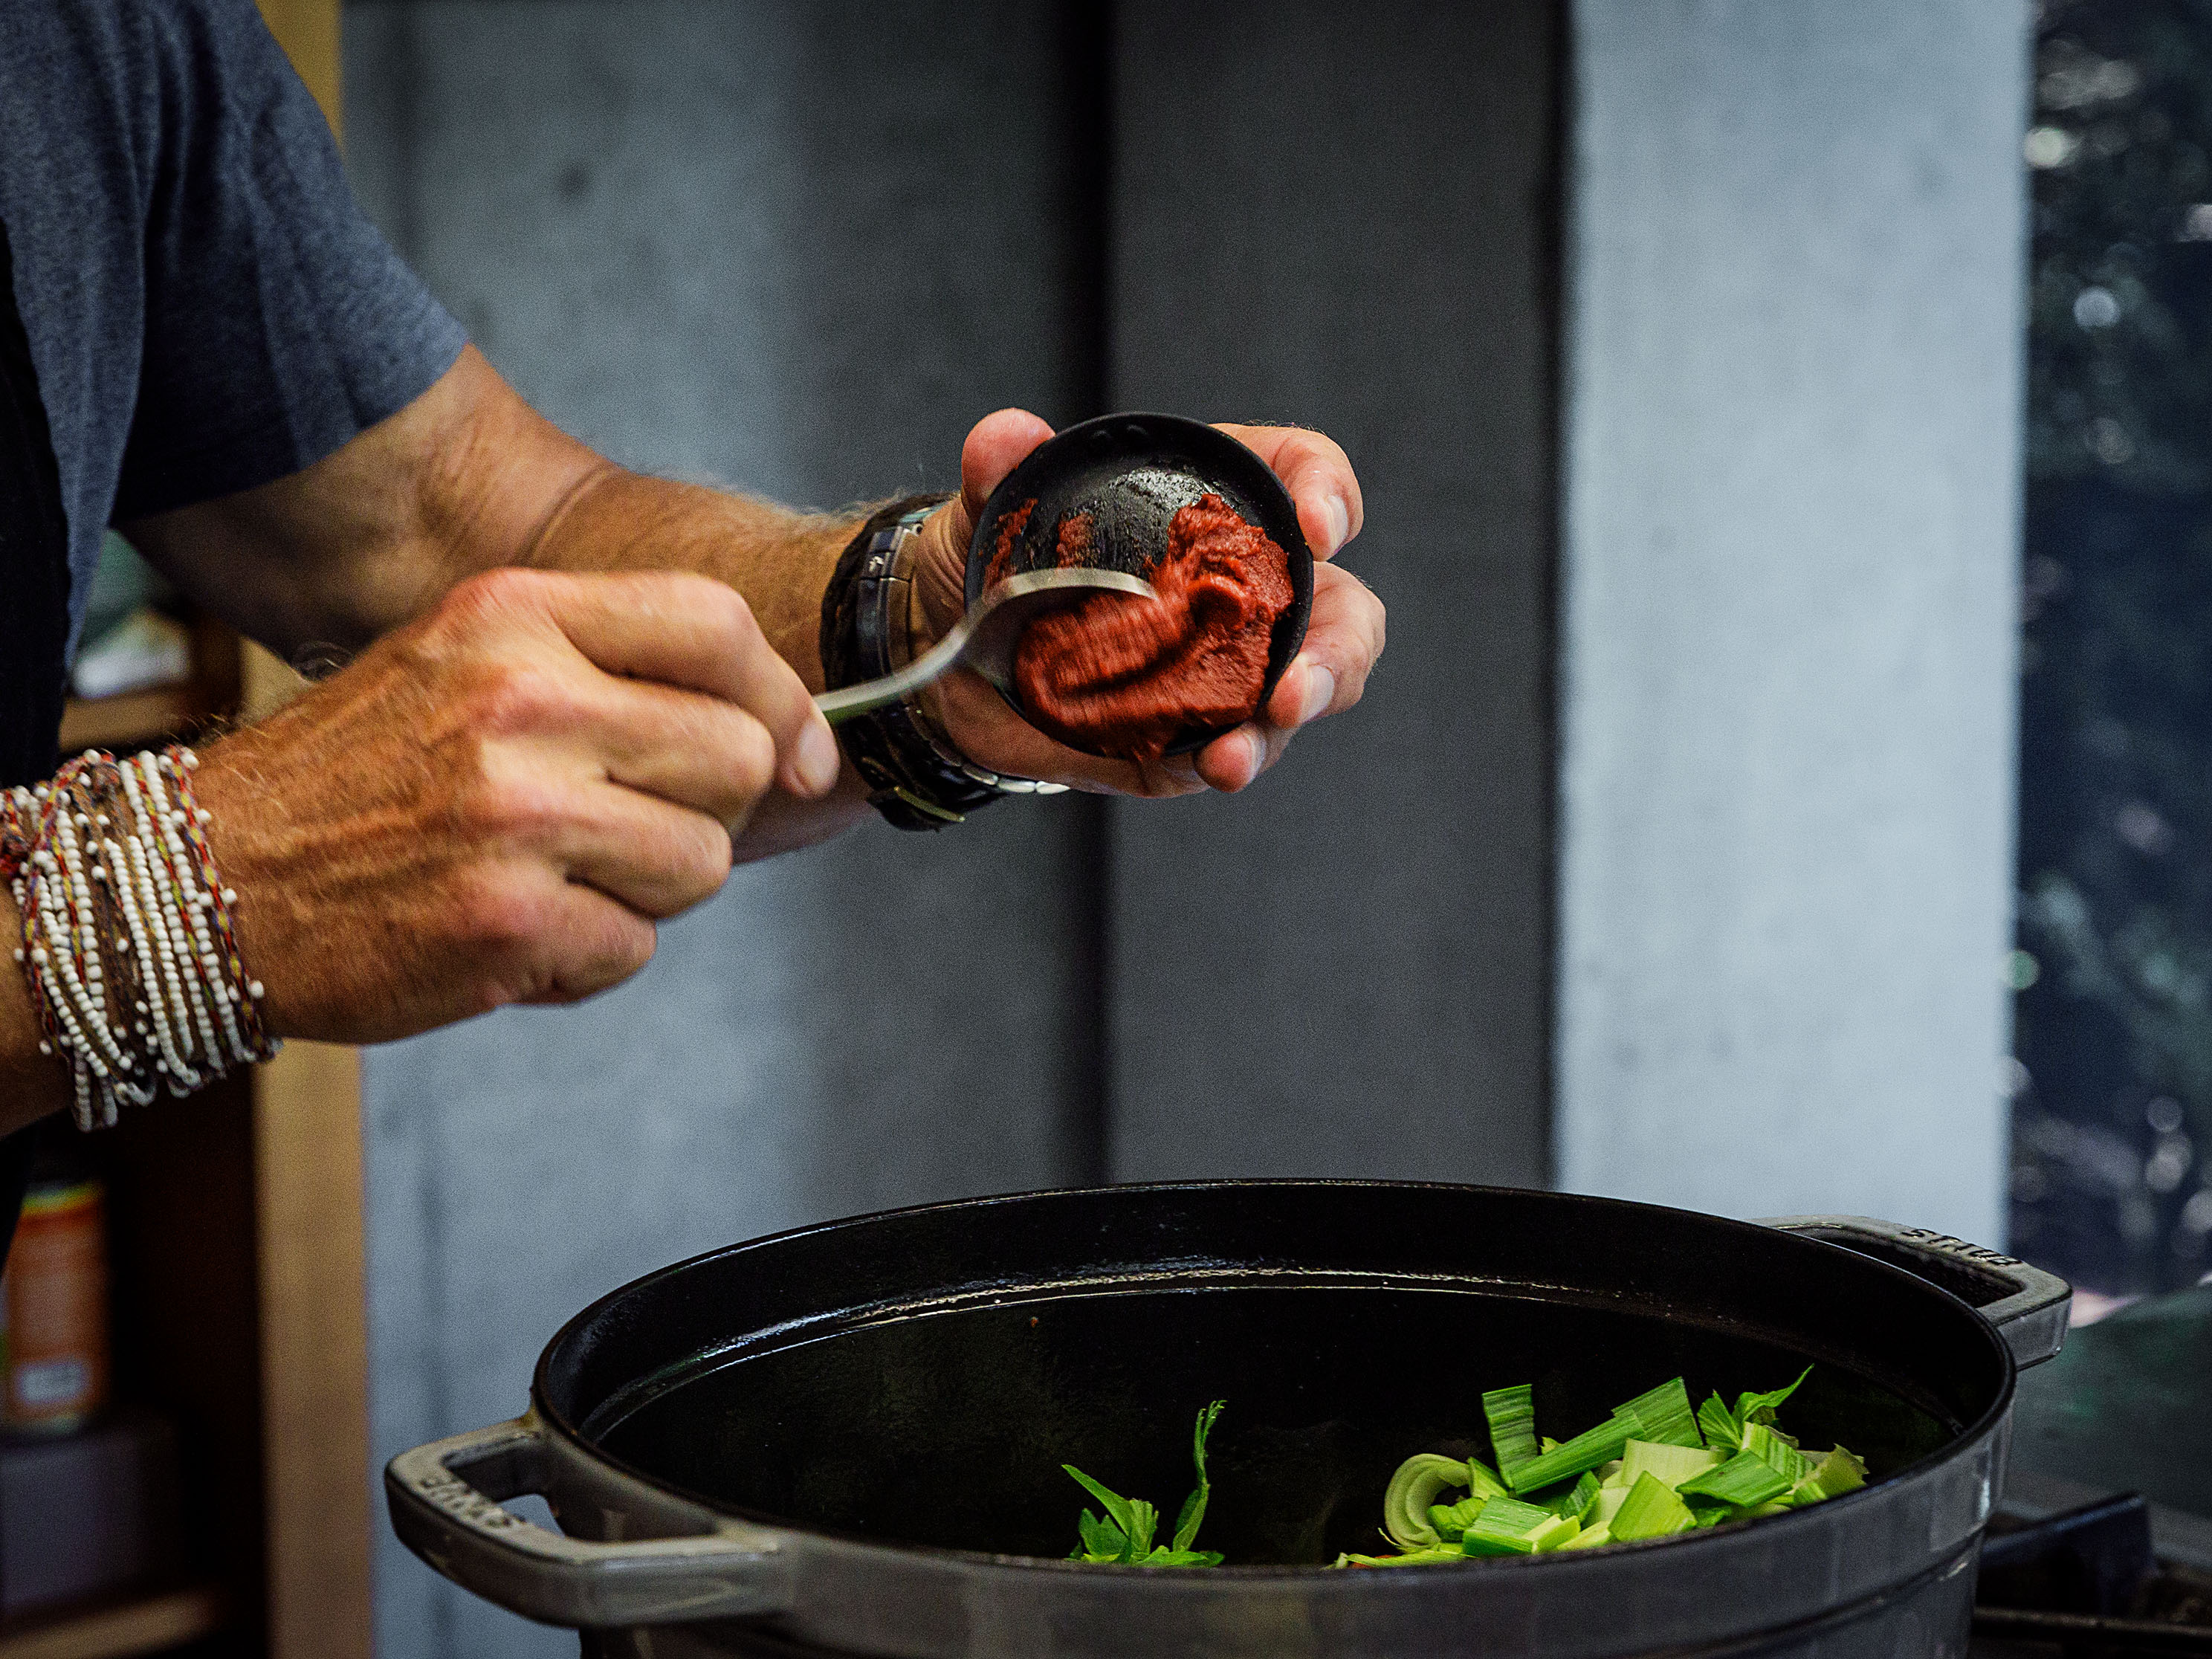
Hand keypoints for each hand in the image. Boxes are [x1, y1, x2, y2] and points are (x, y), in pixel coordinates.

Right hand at [194, 568, 840, 1042]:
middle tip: (629, 823)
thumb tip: (792, 734)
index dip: (783, 698)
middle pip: (738, 755)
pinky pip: (636, 947)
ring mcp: (516, 814)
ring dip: (648, 888)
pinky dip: (586, 957)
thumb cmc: (365, 773)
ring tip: (553, 876)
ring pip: (703, 862)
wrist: (206, 878)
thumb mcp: (468, 662)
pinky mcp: (507, 922)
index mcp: (515, 617)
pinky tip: (510, 931)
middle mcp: (521, 701)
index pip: (717, 624)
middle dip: (709, 806)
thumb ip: (610, 669)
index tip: (800, 753)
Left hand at [905, 410, 1384, 795]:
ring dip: (1278, 727)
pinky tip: (1208, 765)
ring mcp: (1227, 667)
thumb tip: (1007, 435)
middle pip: (1341, 612)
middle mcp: (1243, 587)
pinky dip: (1226, 759)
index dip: (1329, 495)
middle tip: (1292, 689)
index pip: (1305, 475)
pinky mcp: (1193, 733)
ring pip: (1302, 694)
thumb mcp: (990, 506)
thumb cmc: (995, 560)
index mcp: (1217, 501)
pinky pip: (1231, 749)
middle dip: (1333, 653)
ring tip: (1235, 756)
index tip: (1316, 529)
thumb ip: (1000, 469)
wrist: (950, 655)